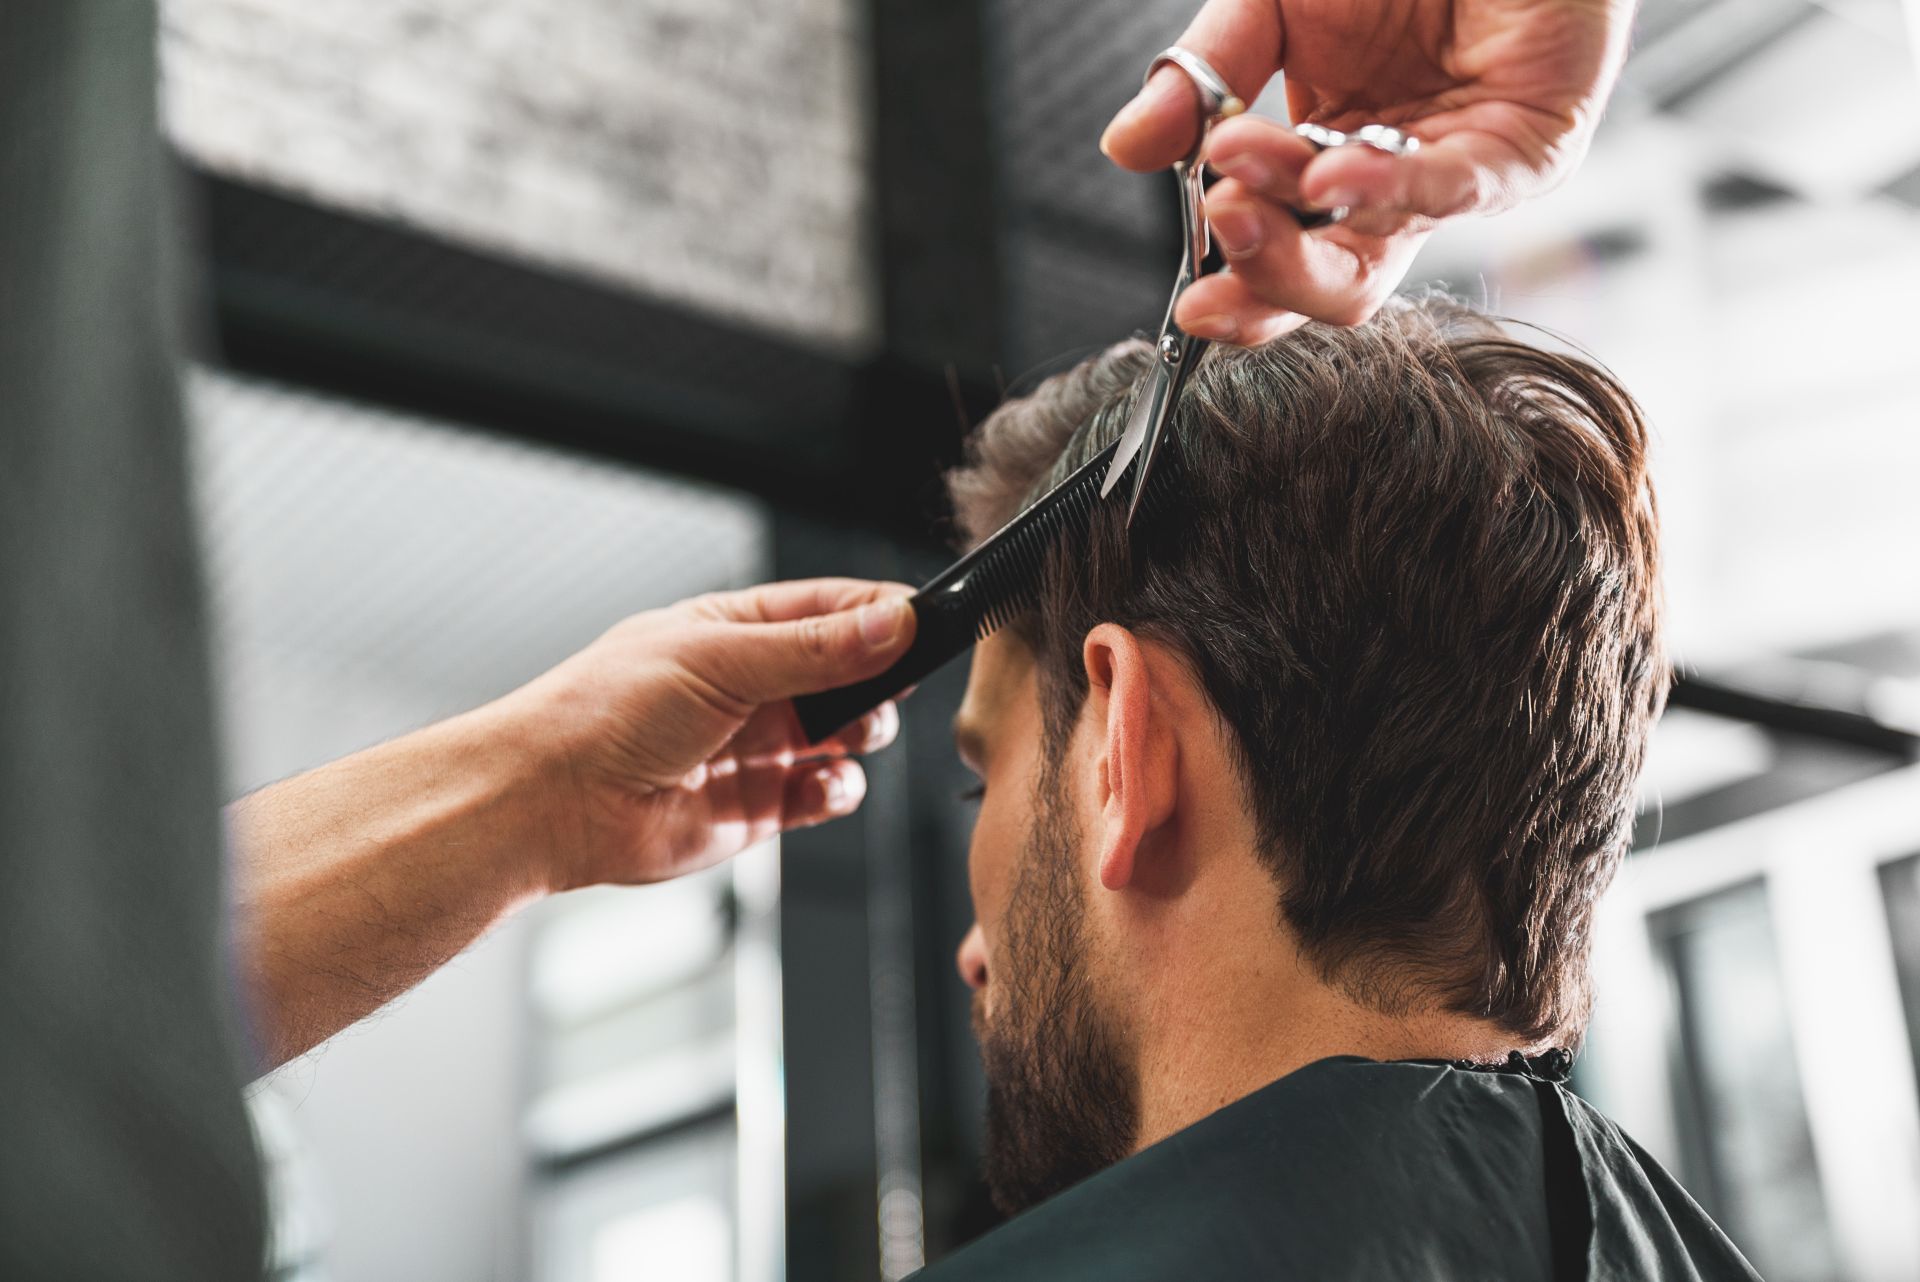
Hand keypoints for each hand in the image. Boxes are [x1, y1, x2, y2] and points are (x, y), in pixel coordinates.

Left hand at [508, 578, 916, 889]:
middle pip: (846, 673)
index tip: (926, 621)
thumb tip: (893, 622)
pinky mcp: (752, 806)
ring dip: (860, 736)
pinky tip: (825, 786)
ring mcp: (752, 747)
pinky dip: (836, 791)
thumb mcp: (722, 660)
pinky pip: (819, 794)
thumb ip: (816, 649)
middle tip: (890, 689)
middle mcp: (748, 686)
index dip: (881, 613)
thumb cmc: (605, 713)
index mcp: (733, 629)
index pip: (830, 608)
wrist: (550, 802)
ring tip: (849, 739)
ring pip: (841, 735)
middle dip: (878, 681)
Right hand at [1100, 0, 1632, 341]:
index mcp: (1328, 161)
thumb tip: (1124, 148)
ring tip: (1242, 194)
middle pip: (1330, 285)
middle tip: (1220, 229)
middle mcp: (1392, 187)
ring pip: (1378, 256)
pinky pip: (1449, 192)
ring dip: (1301, 234)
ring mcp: (1456, 177)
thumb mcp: (1267, 9)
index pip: (1281, 255)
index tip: (1190, 301)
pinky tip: (1327, 177)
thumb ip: (1199, 80)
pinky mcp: (1524, 153)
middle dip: (1265, 277)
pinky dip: (1382, 192)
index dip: (1236, 289)